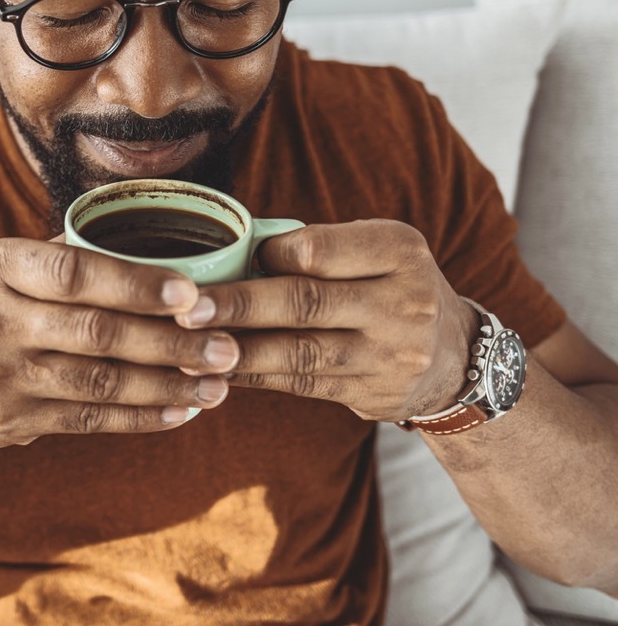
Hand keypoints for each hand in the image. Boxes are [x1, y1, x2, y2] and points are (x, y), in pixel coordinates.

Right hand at [0, 238, 237, 449]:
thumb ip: (62, 261)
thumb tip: (161, 250)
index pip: (74, 272)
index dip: (136, 284)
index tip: (193, 293)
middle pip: (96, 332)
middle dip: (170, 342)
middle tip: (228, 346)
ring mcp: (1, 375)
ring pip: (99, 381)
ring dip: (167, 385)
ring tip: (219, 383)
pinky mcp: (11, 421)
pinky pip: (88, 419)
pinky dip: (140, 417)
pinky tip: (181, 410)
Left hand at [173, 220, 476, 421]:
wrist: (455, 359)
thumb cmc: (390, 287)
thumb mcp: (376, 252)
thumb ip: (318, 249)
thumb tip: (231, 251)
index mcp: (398, 251)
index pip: (319, 251)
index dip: (268, 256)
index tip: (230, 260)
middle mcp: (401, 302)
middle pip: (304, 302)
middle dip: (238, 306)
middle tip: (186, 308)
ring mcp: (389, 354)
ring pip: (298, 352)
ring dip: (237, 350)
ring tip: (188, 346)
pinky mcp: (370, 393)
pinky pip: (300, 384)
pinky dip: (254, 376)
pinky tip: (218, 370)